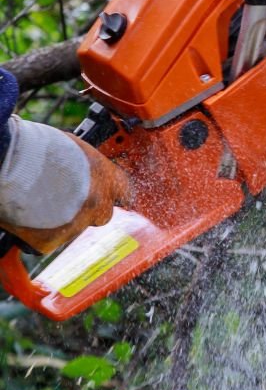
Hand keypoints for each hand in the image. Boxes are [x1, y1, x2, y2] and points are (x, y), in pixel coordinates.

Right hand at [0, 118, 128, 253]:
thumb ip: (84, 165)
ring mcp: (77, 224)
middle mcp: (98, 203)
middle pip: (103, 214)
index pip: (125, 190)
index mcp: (106, 176)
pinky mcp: (52, 241)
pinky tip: (26, 216)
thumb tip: (82, 168)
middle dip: (88, 210)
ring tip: (38, 202)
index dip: (115, 194)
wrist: (15, 165)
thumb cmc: (40, 148)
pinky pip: (47, 241)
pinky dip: (37, 233)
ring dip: (61, 220)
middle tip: (66, 200)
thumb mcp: (74, 148)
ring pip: (73, 228)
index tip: (112, 196)